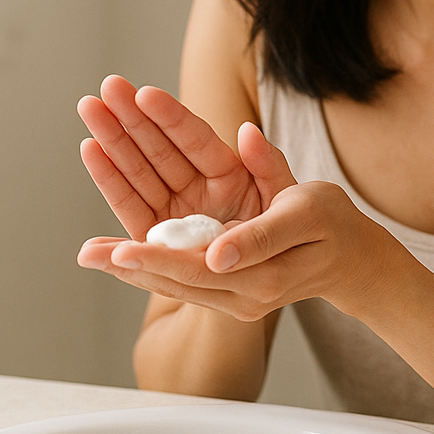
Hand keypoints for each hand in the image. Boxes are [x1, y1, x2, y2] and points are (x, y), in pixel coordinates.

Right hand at [76, 75, 286, 240]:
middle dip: (132, 117)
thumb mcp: (289, 199)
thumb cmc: (288, 235)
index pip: (196, 140)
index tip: (147, 94)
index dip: (172, 117)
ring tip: (89, 107)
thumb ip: (270, 167)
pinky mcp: (156, 236)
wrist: (282, 277)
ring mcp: (175, 210)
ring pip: (139, 170)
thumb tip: (248, 131)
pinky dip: (110, 181)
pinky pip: (130, 207)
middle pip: (160, 148)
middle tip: (107, 86)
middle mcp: (198, 188)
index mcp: (229, 174)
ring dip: (112, 140)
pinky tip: (91, 149)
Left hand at [79, 119, 400, 321]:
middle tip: (92, 254)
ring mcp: (233, 299)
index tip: (127, 250)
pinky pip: (178, 285)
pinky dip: (143, 272)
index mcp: (265, 268)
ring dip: (127, 267)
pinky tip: (108, 258)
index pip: (206, 260)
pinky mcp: (223, 295)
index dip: (165, 254)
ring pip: (172, 283)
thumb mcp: (307, 196)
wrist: (348, 262)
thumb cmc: (330, 224)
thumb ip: (271, 171)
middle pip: (180, 274)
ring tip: (86, 255)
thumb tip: (245, 135)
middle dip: (132, 258)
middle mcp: (244, 292)